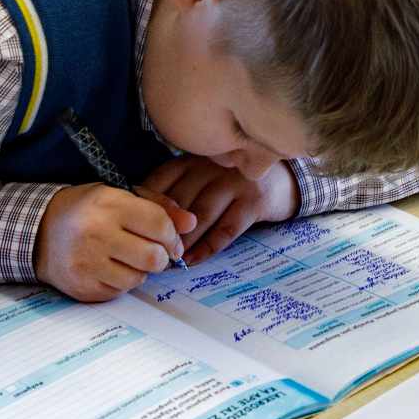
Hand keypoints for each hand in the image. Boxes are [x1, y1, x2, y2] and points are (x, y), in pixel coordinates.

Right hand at [34, 182, 194, 301]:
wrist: (39, 231)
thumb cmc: (89, 210)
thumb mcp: (122, 195)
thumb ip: (160, 206)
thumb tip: (192, 223)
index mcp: (108, 204)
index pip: (159, 224)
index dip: (173, 236)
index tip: (172, 240)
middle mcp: (95, 233)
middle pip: (153, 257)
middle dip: (162, 257)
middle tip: (155, 253)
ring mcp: (85, 262)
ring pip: (138, 278)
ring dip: (141, 271)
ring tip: (130, 259)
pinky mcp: (81, 286)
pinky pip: (119, 292)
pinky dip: (122, 282)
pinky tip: (111, 268)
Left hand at [141, 155, 300, 265]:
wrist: (284, 180)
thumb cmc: (232, 181)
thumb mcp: (203, 174)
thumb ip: (176, 188)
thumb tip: (138, 217)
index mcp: (194, 158)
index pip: (160, 180)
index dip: (145, 207)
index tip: (134, 229)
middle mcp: (213, 166)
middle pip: (179, 201)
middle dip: (163, 230)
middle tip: (149, 252)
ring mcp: (236, 182)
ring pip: (200, 216)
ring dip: (182, 242)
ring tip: (169, 260)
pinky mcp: (254, 201)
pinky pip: (225, 230)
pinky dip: (207, 248)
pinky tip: (193, 261)